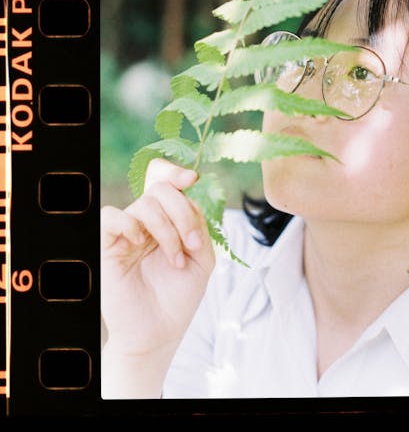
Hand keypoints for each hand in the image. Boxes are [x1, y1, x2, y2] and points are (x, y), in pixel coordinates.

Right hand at [101, 158, 215, 360]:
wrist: (159, 333)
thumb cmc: (178, 297)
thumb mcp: (203, 257)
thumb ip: (199, 224)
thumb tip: (189, 196)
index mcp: (169, 220)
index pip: (166, 181)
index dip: (176, 171)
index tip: (193, 178)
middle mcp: (147, 222)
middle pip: (162, 189)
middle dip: (183, 212)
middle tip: (192, 245)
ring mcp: (127, 233)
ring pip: (145, 203)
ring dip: (168, 229)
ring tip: (176, 259)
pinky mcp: (108, 246)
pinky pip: (112, 216)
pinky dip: (130, 223)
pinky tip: (141, 243)